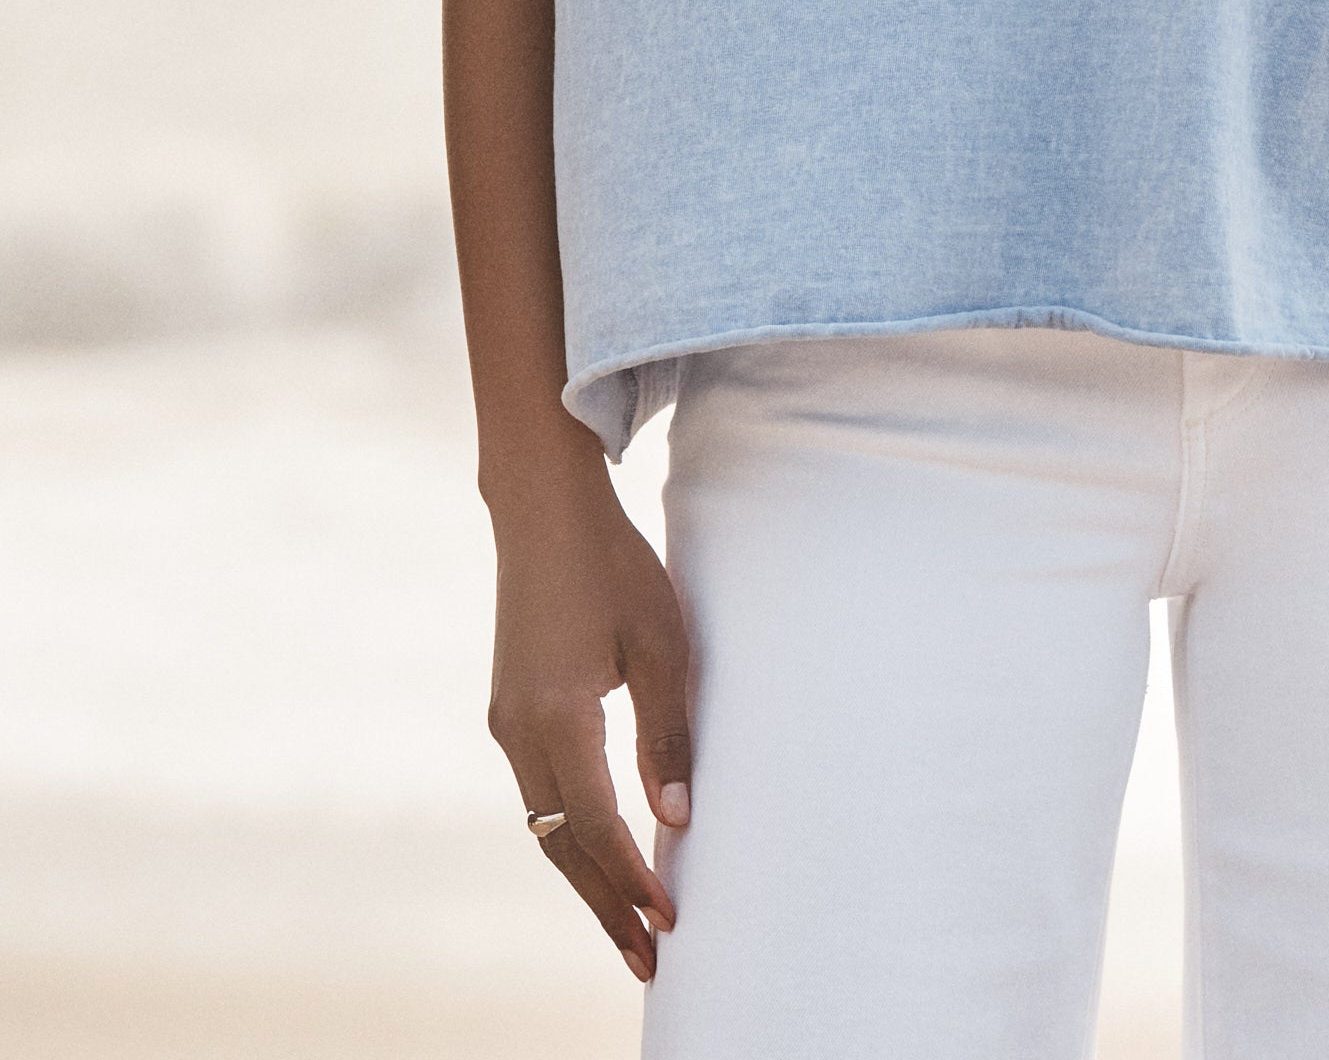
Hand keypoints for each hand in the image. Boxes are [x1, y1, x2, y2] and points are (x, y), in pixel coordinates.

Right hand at [486, 467, 692, 981]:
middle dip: (604, 906)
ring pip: (545, 824)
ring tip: (629, 922)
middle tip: (646, 960)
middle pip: (561, 845)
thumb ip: (668, 734)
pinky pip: (540, 791)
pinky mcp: (510, 709)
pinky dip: (571, 831)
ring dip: (587, 874)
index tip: (669, 919)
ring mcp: (506, 722)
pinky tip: (603, 849)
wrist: (544, 509)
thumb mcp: (661, 644)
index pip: (595, 827)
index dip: (632, 879)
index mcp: (556, 719)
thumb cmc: (613, 566)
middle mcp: (518, 732)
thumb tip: (679, 819)